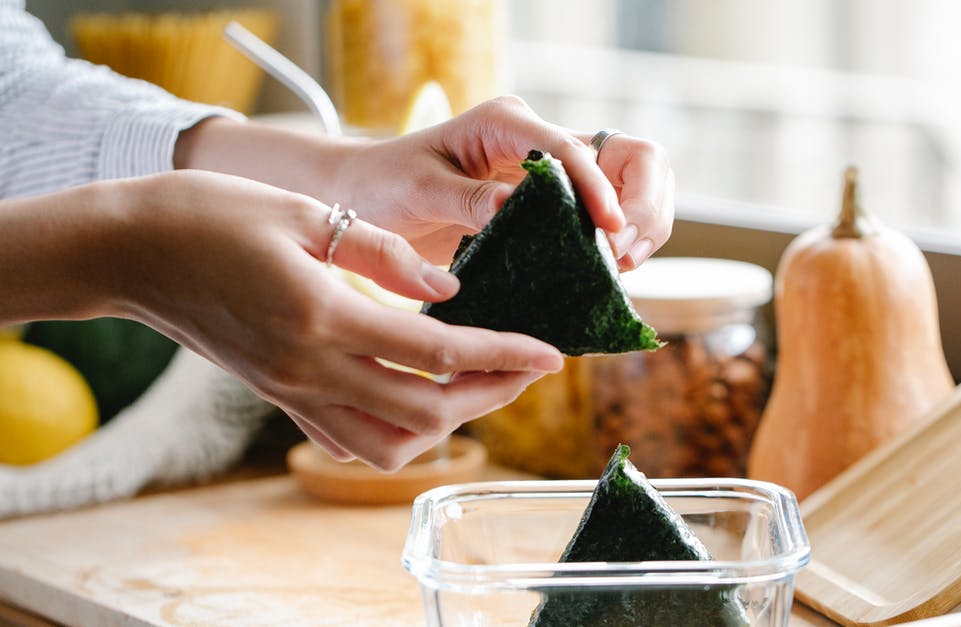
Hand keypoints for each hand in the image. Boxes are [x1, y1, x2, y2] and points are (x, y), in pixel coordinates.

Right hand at [112, 170, 562, 469]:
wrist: (129, 252)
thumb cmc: (211, 215)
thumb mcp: (304, 211)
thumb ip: (384, 253)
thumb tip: (450, 286)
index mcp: (322, 315)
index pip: (437, 353)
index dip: (502, 356)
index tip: (550, 351)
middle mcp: (309, 368)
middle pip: (425, 410)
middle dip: (492, 393)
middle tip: (531, 365)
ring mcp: (291, 392)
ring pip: (389, 444)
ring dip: (447, 424)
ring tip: (483, 384)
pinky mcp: (279, 397)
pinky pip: (350, 441)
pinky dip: (399, 435)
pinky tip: (422, 401)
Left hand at [332, 96, 675, 268]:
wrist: (368, 197)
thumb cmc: (385, 185)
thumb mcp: (417, 189)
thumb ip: (464, 197)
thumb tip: (509, 206)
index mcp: (508, 123)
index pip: (575, 148)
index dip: (600, 189)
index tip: (610, 232)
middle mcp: (541, 141)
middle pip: (632, 157)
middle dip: (642, 204)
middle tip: (619, 255)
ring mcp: (555, 172)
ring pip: (636, 185)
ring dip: (643, 224)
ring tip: (617, 267)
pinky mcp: (557, 204)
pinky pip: (610, 217)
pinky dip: (623, 243)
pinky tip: (609, 272)